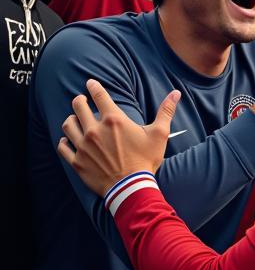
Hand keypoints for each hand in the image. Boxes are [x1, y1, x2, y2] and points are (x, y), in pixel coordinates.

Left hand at [57, 79, 179, 197]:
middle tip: (81, 100)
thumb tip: (176, 93)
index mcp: (114, 120)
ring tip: (74, 118)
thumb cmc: (145, 159)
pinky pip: (63, 147)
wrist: (130, 187)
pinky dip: (63, 141)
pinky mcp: (77, 161)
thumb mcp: (159, 134)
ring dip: (71, 119)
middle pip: (78, 107)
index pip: (99, 96)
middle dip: (79, 100)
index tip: (91, 82)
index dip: (93, 86)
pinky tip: (66, 140)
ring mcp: (83, 146)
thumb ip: (166, 111)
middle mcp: (95, 130)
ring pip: (68, 125)